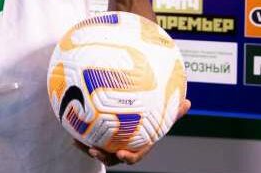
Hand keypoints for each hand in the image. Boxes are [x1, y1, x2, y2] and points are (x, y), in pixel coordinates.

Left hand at [74, 98, 191, 165]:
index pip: (135, 156)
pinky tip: (71, 127)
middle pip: (112, 158)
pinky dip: (80, 135)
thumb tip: (189, 102)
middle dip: (103, 156)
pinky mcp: (98, 137)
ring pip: (98, 150)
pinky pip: (89, 138)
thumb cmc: (150, 120)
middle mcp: (122, 147)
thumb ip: (173, 111)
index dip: (129, 158)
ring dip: (87, 147)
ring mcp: (109, 143)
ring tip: (78, 141)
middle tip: (95, 150)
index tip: (123, 155)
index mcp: (137, 145)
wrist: (132, 118)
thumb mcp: (162, 115)